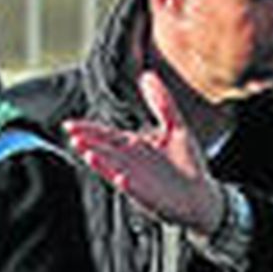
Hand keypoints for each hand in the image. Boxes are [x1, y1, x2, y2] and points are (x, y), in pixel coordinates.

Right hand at [66, 71, 226, 233]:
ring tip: (87, 153)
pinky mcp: (148, 197)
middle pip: (105, 150)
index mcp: (134, 146)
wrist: (203, 196)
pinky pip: (134, 190)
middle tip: (73, 135)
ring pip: (114, 169)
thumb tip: (148, 75)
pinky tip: (121, 177)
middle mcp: (131, 162)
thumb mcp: (176, 127)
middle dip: (89, 143)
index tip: (69, 124)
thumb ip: (162, 103)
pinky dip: (127, 184)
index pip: (107, 135)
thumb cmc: (188, 164)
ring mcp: (137, 180)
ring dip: (101, 162)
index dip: (88, 129)